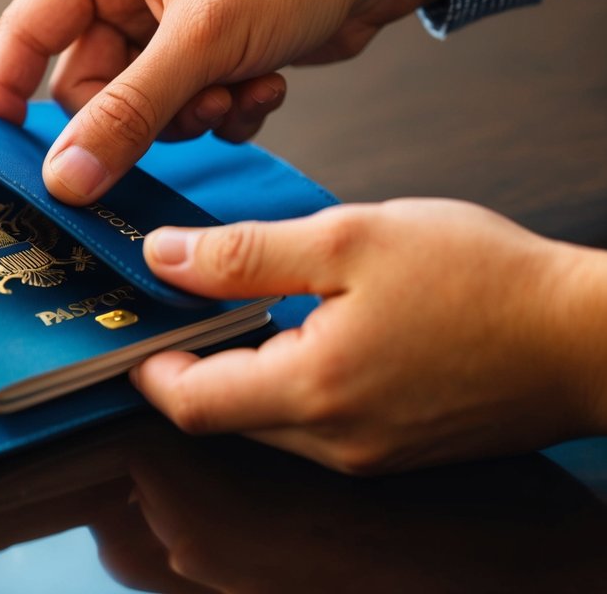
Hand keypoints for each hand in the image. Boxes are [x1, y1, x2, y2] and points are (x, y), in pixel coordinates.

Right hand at [0, 0, 445, 203]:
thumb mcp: (202, 42)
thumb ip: (128, 114)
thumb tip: (64, 179)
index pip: (28, 27)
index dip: (5, 86)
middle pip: (90, 85)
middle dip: (141, 114)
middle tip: (188, 113)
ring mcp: (166, 22)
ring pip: (139, 108)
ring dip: (189, 117)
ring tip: (237, 89)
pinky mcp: (204, 51)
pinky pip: (183, 109)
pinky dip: (220, 111)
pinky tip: (261, 84)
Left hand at [130, 199, 606, 473]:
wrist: (587, 337)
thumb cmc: (483, 281)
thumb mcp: (350, 240)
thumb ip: (247, 254)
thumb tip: (165, 260)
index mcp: (315, 391)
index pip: (191, 403)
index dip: (147, 366)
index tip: (132, 326)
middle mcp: (334, 442)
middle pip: (223, 416)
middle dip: (189, 365)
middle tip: (177, 305)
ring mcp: (365, 453)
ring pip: (265, 419)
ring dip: (239, 369)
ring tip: (238, 305)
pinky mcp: (391, 448)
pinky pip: (312, 423)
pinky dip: (286, 380)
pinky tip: (301, 329)